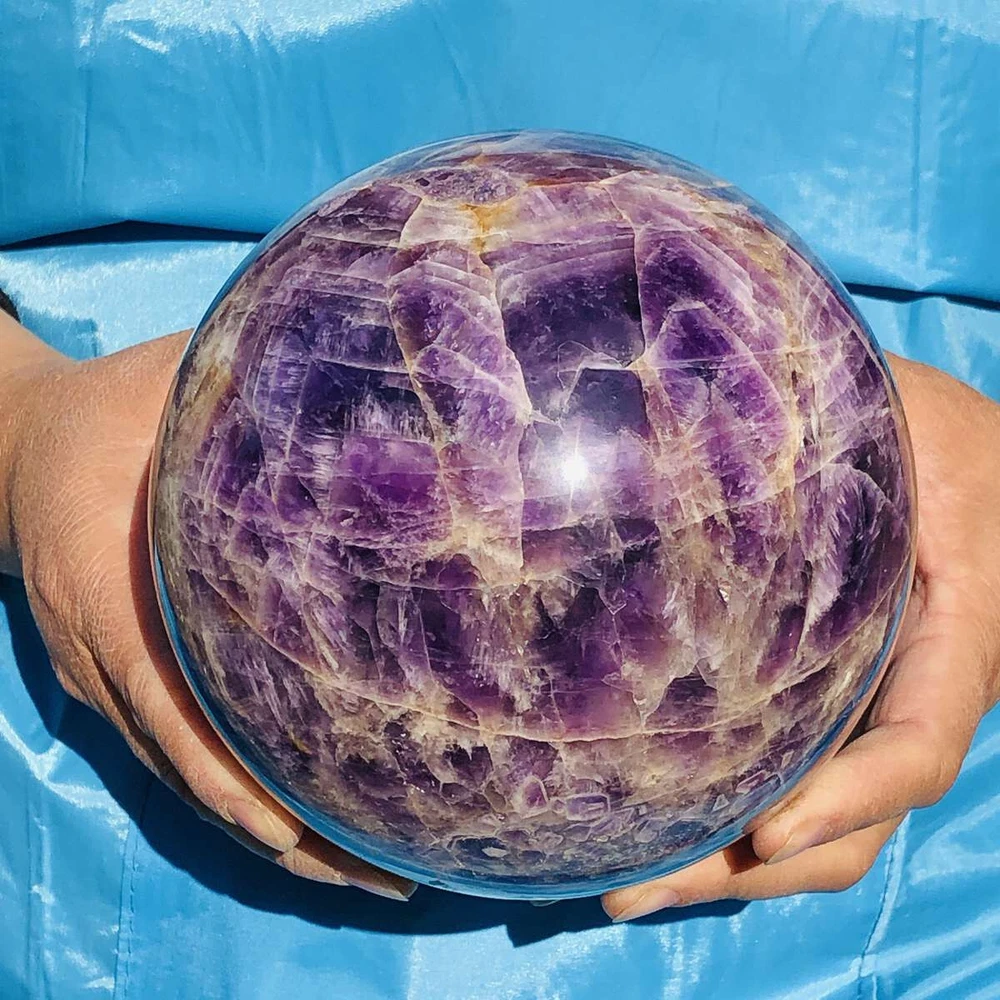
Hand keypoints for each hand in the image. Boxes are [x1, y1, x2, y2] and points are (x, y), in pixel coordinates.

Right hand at [0, 320, 413, 900]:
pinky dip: (249, 799)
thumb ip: (231, 391)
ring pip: (198, 784)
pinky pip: (193, 757)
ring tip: (368, 873)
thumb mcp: (158, 385)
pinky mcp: (132, 684)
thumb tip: (328, 363)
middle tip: (389, 873)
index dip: (241, 778)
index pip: (173, 709)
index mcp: (107, 593)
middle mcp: (108, 662)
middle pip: (200, 776)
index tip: (319, 828)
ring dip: (279, 836)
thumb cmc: (100, 412)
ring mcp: (117, 686)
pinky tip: (313, 821)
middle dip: (291, 835)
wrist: (20, 444)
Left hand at [603, 355, 999, 921]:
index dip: (850, 798)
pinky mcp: (834, 704)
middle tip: (637, 888)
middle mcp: (916, 697)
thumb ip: (846, 433)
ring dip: (730, 864)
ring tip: (625, 882)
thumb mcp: (899, 418)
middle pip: (852, 820)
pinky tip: (653, 823)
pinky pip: (795, 779)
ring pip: (821, 821)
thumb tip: (696, 423)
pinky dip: (731, 815)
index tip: (763, 829)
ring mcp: (873, 711)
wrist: (970, 455)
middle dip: (753, 867)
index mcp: (956, 640)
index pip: (916, 748)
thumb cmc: (934, 429)